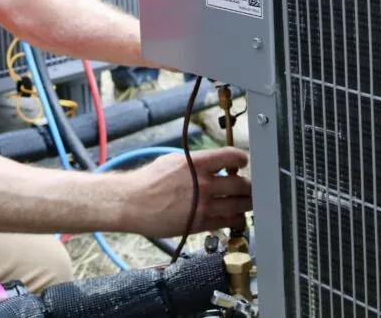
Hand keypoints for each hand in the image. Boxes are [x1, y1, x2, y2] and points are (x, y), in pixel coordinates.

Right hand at [124, 147, 251, 238]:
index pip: (233, 156)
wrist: (132, 202)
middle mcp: (204, 183)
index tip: (242, 163)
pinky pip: (228, 222)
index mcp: (197, 163)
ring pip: (240, 205)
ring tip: (243, 202)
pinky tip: (233, 216)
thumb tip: (215, 164)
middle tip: (247, 186)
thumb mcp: (173, 160)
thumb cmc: (148, 180)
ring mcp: (204, 205)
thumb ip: (197, 162)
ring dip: (245, 204)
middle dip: (248, 185)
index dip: (242, 159)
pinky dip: (235, 219)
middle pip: (242, 184)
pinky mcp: (200, 223)